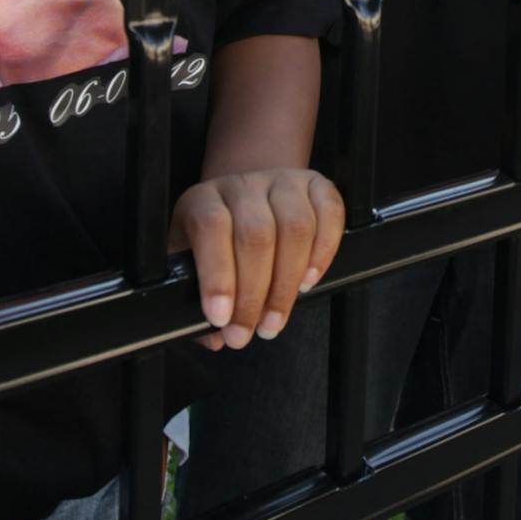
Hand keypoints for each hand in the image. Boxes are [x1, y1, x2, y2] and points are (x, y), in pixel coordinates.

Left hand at [173, 169, 344, 351]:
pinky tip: (308, 282)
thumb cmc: (215, 243)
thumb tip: (215, 338)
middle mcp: (244, 185)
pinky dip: (324, 252)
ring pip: (295, 227)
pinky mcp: (316, 185)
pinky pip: (330, 214)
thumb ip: (194, 302)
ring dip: (288, 284)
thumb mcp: (190, 266)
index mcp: (204, 200)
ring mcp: (283, 181)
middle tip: (247, 334)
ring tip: (275, 320)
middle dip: (254, 294)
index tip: (220, 318)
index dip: (217, 275)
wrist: (243, 205)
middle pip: (256, 234)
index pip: (211, 226)